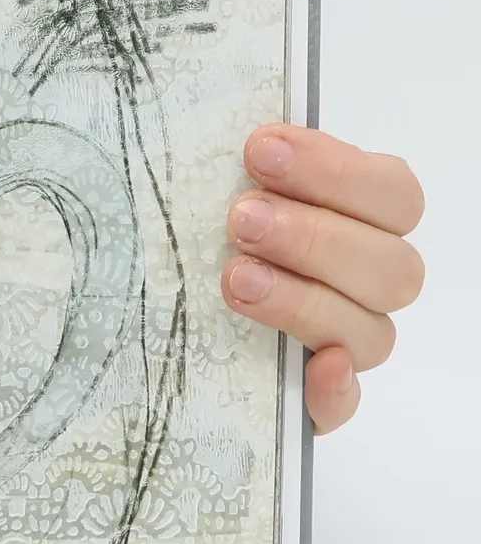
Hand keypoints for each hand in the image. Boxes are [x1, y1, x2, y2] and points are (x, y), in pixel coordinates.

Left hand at [223, 125, 423, 434]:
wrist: (151, 316)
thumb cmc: (193, 232)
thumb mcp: (208, 190)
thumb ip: (240, 166)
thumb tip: (252, 139)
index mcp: (359, 219)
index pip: (391, 193)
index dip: (335, 169)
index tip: (259, 150)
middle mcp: (365, 283)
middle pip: (390, 265)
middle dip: (314, 236)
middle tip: (241, 219)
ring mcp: (345, 344)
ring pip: (371, 330)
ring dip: (305, 299)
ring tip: (236, 278)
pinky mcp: (314, 400)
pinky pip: (344, 404)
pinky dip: (334, 389)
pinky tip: (315, 368)